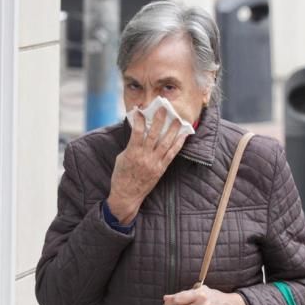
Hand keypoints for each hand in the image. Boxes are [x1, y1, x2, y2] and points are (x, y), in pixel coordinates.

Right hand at [107, 107, 187, 222]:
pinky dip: (178, 144)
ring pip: (166, 143)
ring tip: (178, 119)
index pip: (137, 132)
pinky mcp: (161, 169)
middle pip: (154, 134)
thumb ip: (131, 146)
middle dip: (159, 120)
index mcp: (132, 153)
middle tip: (165, 108)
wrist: (126, 195)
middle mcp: (145, 157)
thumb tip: (138, 134)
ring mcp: (154, 163)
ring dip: (173, 130)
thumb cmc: (121, 176)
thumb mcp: (122, 158)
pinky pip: (172, 154)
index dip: (139, 120)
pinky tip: (183, 136)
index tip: (140, 110)